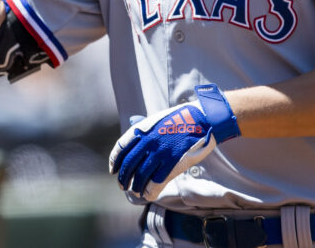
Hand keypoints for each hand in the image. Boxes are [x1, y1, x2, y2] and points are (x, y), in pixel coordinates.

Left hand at [109, 84, 239, 200]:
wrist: (201, 119)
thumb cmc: (179, 119)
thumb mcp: (156, 119)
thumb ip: (143, 127)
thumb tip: (130, 125)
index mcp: (141, 130)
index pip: (121, 149)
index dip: (115, 162)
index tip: (113, 170)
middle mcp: (147, 142)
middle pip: (129, 165)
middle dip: (124, 177)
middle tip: (123, 185)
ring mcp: (159, 154)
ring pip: (141, 176)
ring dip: (136, 186)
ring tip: (135, 191)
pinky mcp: (172, 164)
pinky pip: (156, 182)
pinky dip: (150, 191)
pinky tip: (148, 195)